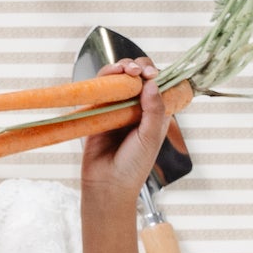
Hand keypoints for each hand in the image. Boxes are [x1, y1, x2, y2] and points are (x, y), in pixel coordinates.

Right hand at [80, 57, 166, 201]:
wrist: (107, 185)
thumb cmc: (133, 166)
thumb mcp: (150, 137)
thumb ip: (154, 110)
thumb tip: (151, 83)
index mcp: (155, 113)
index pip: (157, 84)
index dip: (153, 73)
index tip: (150, 74)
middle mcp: (135, 108)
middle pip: (136, 77)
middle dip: (137, 67)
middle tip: (136, 71)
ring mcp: (115, 109)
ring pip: (117, 80)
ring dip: (119, 70)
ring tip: (122, 71)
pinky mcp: (95, 113)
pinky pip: (98, 92)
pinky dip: (101, 81)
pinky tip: (106, 79)